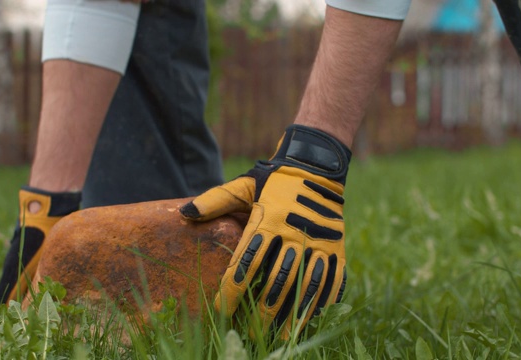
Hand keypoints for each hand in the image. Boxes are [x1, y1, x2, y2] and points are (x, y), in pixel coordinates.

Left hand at [180, 124, 349, 337]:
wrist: (317, 166)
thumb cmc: (274, 179)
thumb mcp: (243, 185)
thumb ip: (215, 200)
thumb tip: (184, 213)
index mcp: (268, 220)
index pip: (246, 262)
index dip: (232, 290)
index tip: (221, 311)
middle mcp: (293, 233)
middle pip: (276, 280)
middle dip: (262, 311)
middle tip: (250, 332)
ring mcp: (318, 242)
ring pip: (304, 285)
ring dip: (291, 314)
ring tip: (279, 337)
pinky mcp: (336, 248)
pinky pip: (330, 280)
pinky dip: (320, 303)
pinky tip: (308, 320)